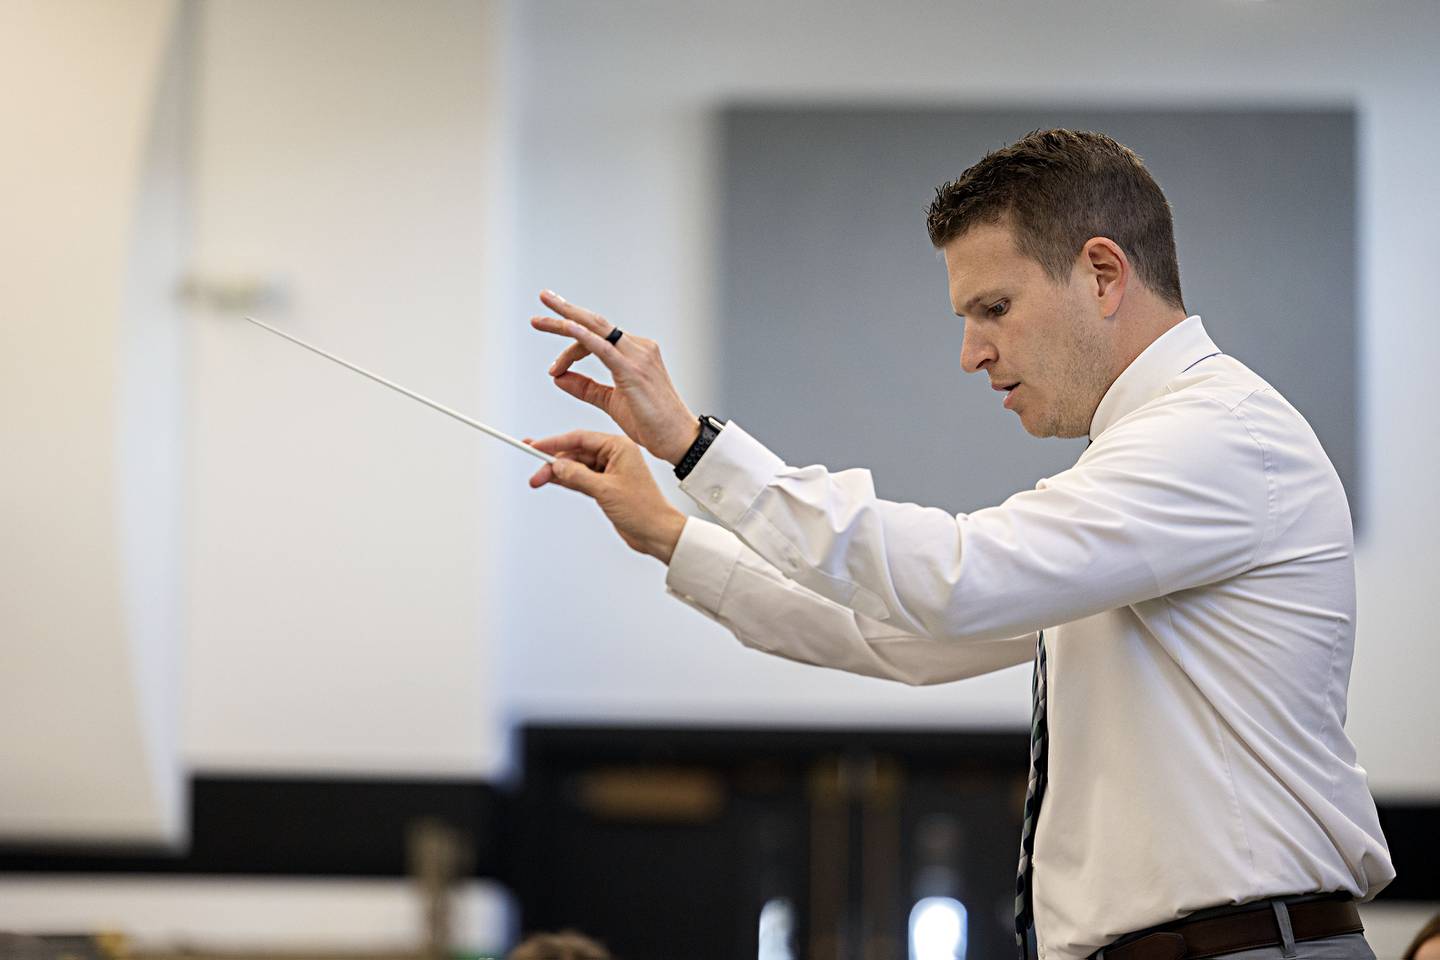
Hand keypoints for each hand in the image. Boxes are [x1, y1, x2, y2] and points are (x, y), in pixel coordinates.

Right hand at [526, 430, 686, 563]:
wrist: (657, 533)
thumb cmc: (643, 509)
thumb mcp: (605, 490)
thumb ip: (578, 475)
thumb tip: (557, 465)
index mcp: (619, 447)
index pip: (580, 438)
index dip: (555, 442)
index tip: (535, 446)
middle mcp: (614, 455)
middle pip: (575, 453)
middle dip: (553, 462)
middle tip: (535, 472)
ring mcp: (610, 471)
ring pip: (576, 467)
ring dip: (557, 474)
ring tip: (536, 479)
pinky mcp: (606, 487)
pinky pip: (580, 479)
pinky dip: (566, 481)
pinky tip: (550, 480)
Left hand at [530, 290, 698, 463]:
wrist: (677, 439)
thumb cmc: (651, 422)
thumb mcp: (611, 402)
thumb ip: (586, 388)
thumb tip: (558, 377)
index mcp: (634, 353)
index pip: (596, 338)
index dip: (570, 349)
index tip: (553, 367)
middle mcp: (638, 348)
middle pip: (595, 323)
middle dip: (565, 310)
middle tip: (543, 297)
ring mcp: (638, 356)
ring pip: (595, 330)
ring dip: (565, 321)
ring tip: (540, 318)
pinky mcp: (634, 370)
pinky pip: (604, 347)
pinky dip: (583, 336)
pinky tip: (566, 327)